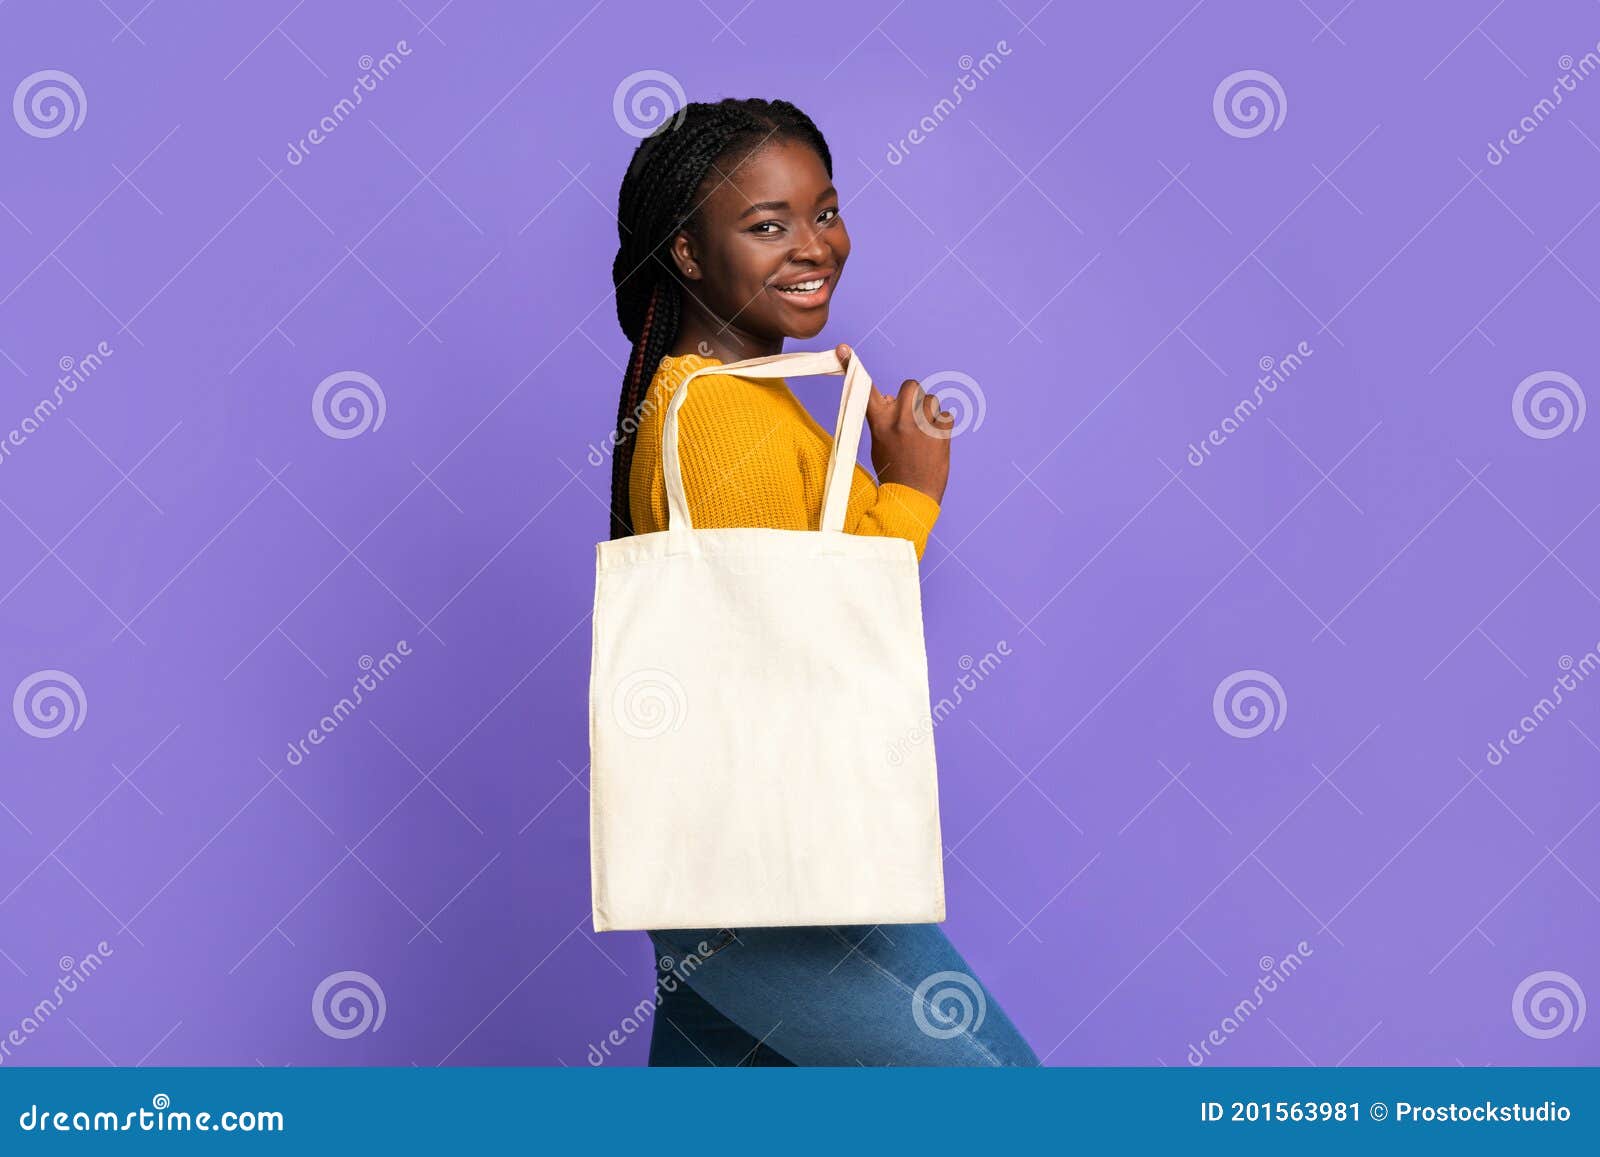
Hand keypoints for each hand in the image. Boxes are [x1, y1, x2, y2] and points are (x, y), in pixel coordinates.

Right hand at [837, 343, 952, 504]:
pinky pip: (946, 415)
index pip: (865, 390)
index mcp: (879, 422)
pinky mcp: (941, 432)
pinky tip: (935, 442)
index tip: (843, 348)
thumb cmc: (893, 468)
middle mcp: (899, 420)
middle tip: (911, 417)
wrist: (912, 496)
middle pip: (910, 385)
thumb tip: (891, 396)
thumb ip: (884, 417)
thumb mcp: (878, 442)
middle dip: (913, 398)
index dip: (852, 368)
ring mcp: (922, 426)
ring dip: (929, 412)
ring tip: (924, 433)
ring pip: (931, 399)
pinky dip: (942, 426)